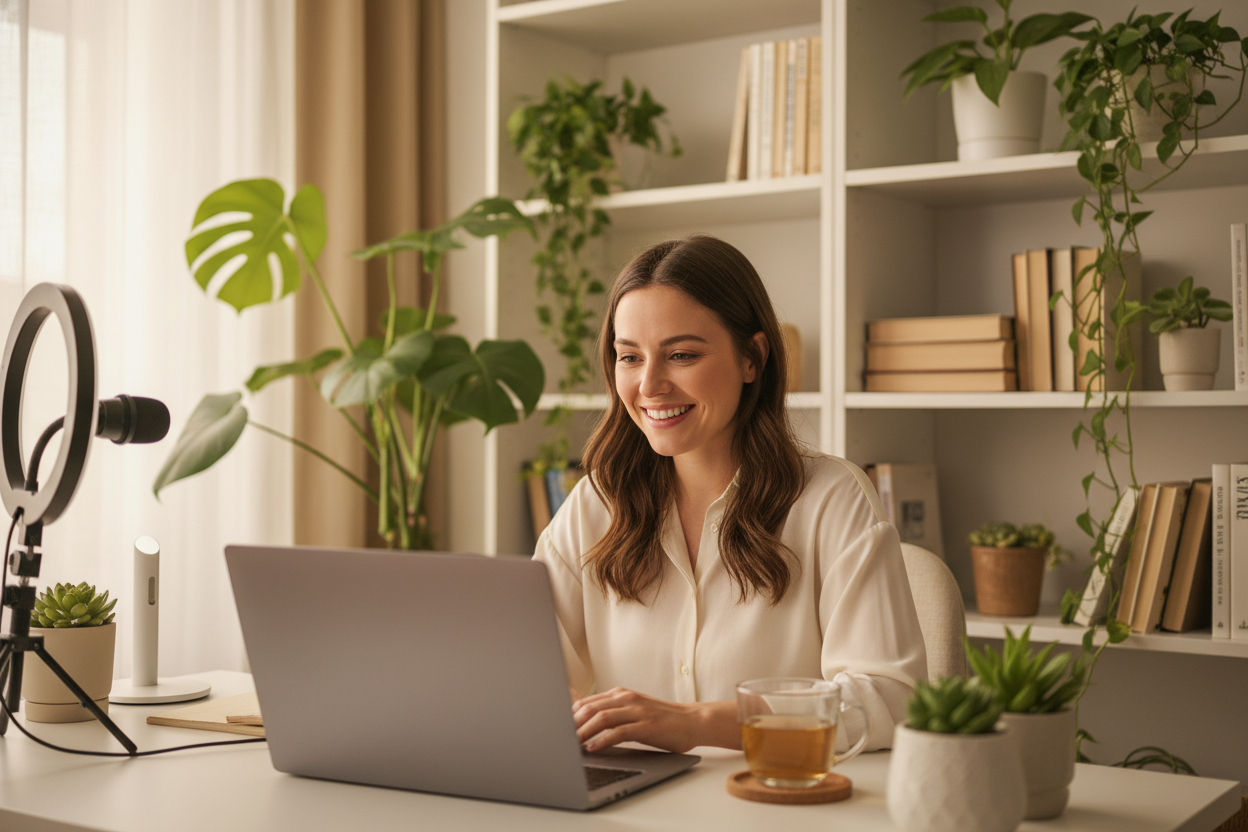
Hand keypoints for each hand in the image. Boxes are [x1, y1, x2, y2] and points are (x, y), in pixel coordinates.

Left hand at [573, 687, 740, 752]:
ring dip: (583, 732)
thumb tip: (586, 721)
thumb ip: (612, 712)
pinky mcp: (645, 726)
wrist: (691, 721)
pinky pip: (618, 732)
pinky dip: (602, 740)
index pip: (587, 702)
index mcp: (621, 694)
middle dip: (572, 724)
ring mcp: (636, 711)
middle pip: (590, 708)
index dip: (569, 715)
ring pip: (601, 718)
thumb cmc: (661, 719)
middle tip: (560, 738)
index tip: (558, 728)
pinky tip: (593, 748)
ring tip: (572, 744)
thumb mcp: (633, 710)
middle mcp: (626, 699)